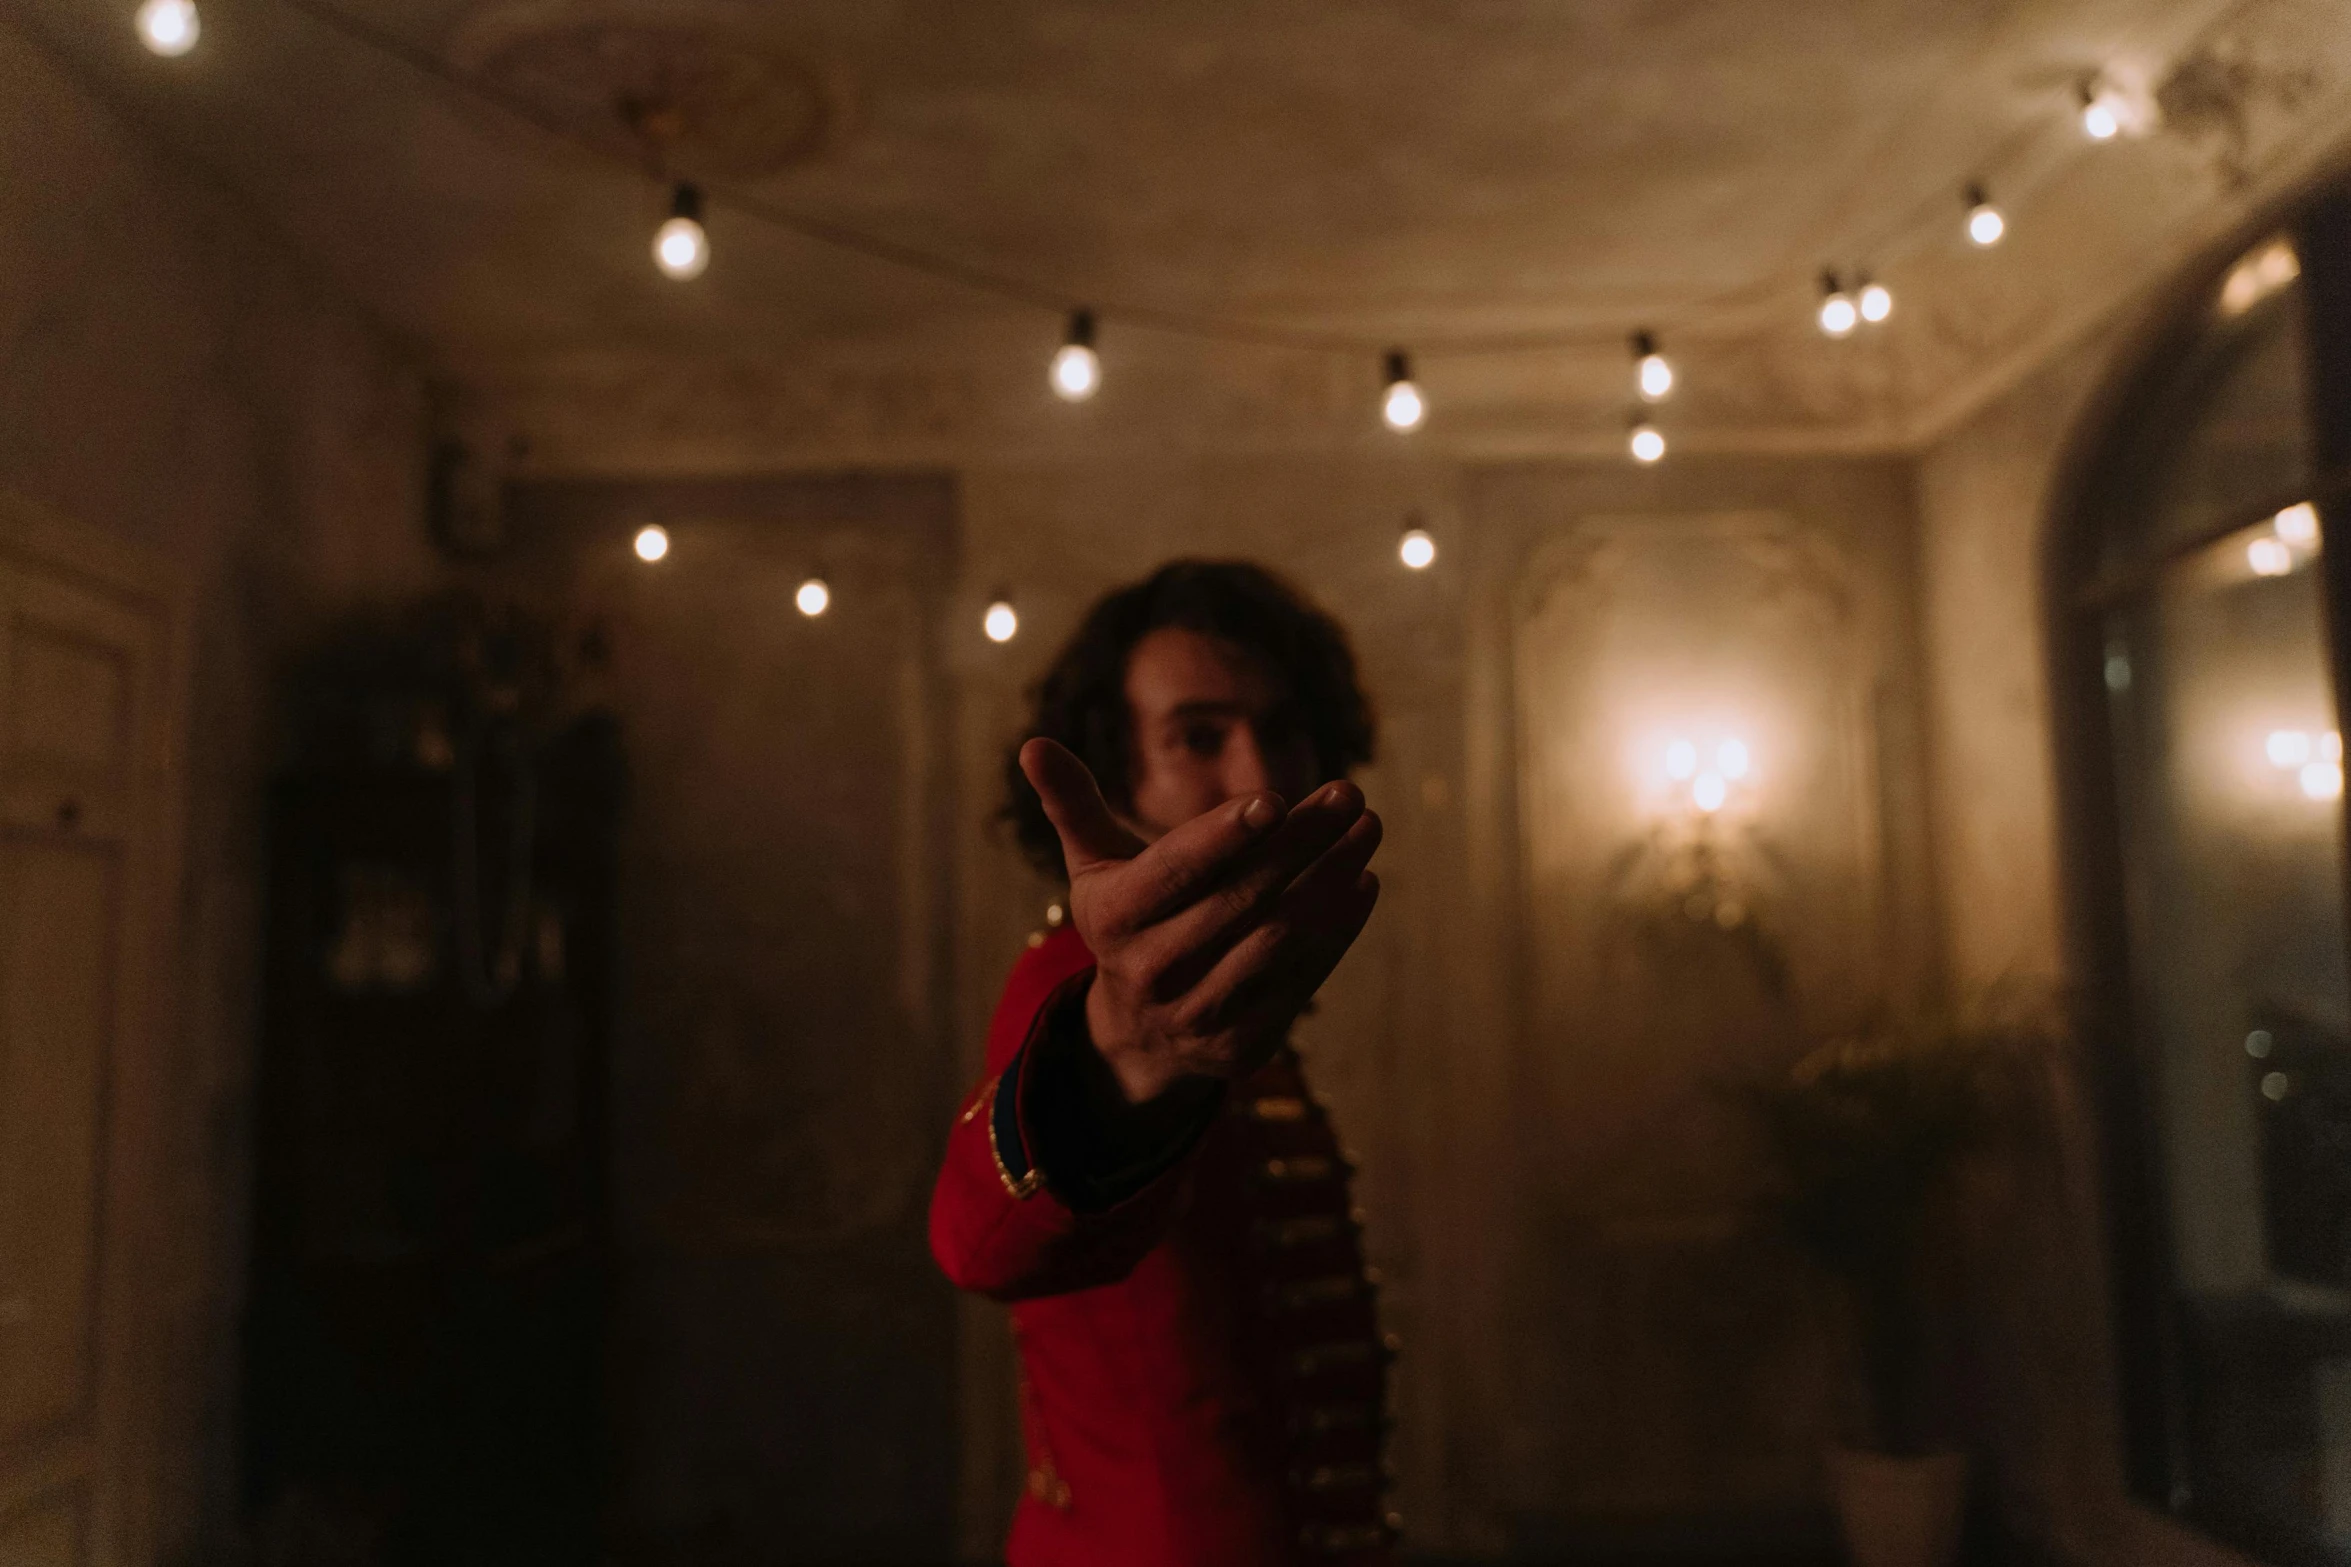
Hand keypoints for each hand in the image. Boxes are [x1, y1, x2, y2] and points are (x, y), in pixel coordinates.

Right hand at [1019, 738, 1382, 1104]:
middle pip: (1238, 899)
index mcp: (1113, 919)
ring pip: (1278, 940)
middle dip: (1300, 843)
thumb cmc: (1128, 921)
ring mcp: (1199, 1012)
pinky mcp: (1244, 1043)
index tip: (1273, 798)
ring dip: (1330, 881)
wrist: (1141, 1032)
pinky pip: (1302, 980)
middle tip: (1349, 794)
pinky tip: (1362, 882)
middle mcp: (1151, 972)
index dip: (1222, 837)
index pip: (1173, 872)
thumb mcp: (1094, 867)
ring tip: (1367, 829)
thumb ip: (1073, 805)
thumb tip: (1032, 743)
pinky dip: (1338, 931)